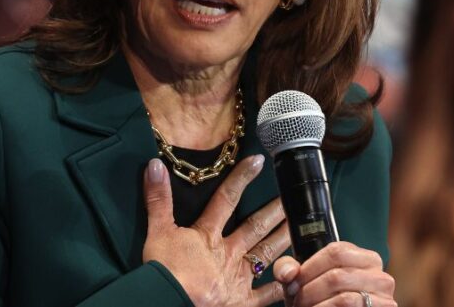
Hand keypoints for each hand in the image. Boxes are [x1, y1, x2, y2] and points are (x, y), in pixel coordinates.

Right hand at [143, 155, 291, 306]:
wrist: (171, 302)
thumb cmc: (164, 271)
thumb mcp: (157, 232)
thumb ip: (158, 199)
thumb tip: (155, 165)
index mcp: (208, 235)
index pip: (226, 199)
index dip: (241, 178)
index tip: (258, 161)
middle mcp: (229, 253)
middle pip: (255, 226)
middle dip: (275, 210)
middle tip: (292, 197)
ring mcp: (239, 278)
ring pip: (267, 253)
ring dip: (283, 238)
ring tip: (299, 226)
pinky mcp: (243, 301)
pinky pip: (268, 293)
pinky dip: (282, 285)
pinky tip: (295, 277)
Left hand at [272, 242, 395, 306]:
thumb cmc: (321, 301)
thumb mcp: (305, 281)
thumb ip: (289, 268)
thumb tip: (287, 272)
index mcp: (366, 259)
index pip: (336, 251)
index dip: (309, 267)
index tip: (292, 282)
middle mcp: (381, 276)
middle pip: (337, 276)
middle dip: (308, 291)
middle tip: (295, 300)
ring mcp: (385, 299)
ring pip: (343, 299)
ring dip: (316, 306)